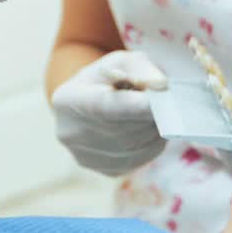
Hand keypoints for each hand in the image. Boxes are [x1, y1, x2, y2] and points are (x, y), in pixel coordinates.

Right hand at [50, 51, 168, 175]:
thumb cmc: (109, 77)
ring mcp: (86, 157)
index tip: (158, 101)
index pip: (102, 107)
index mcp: (67, 100)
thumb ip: (141, 68)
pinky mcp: (106, 171)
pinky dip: (153, 142)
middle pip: (123, 128)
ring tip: (153, 111)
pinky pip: (142, 158)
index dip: (132, 106)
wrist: (91, 102)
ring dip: (154, 128)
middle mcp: (70, 134)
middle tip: (164, 99)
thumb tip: (160, 88)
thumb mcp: (121, 61)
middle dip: (150, 114)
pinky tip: (147, 128)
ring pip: (137, 145)